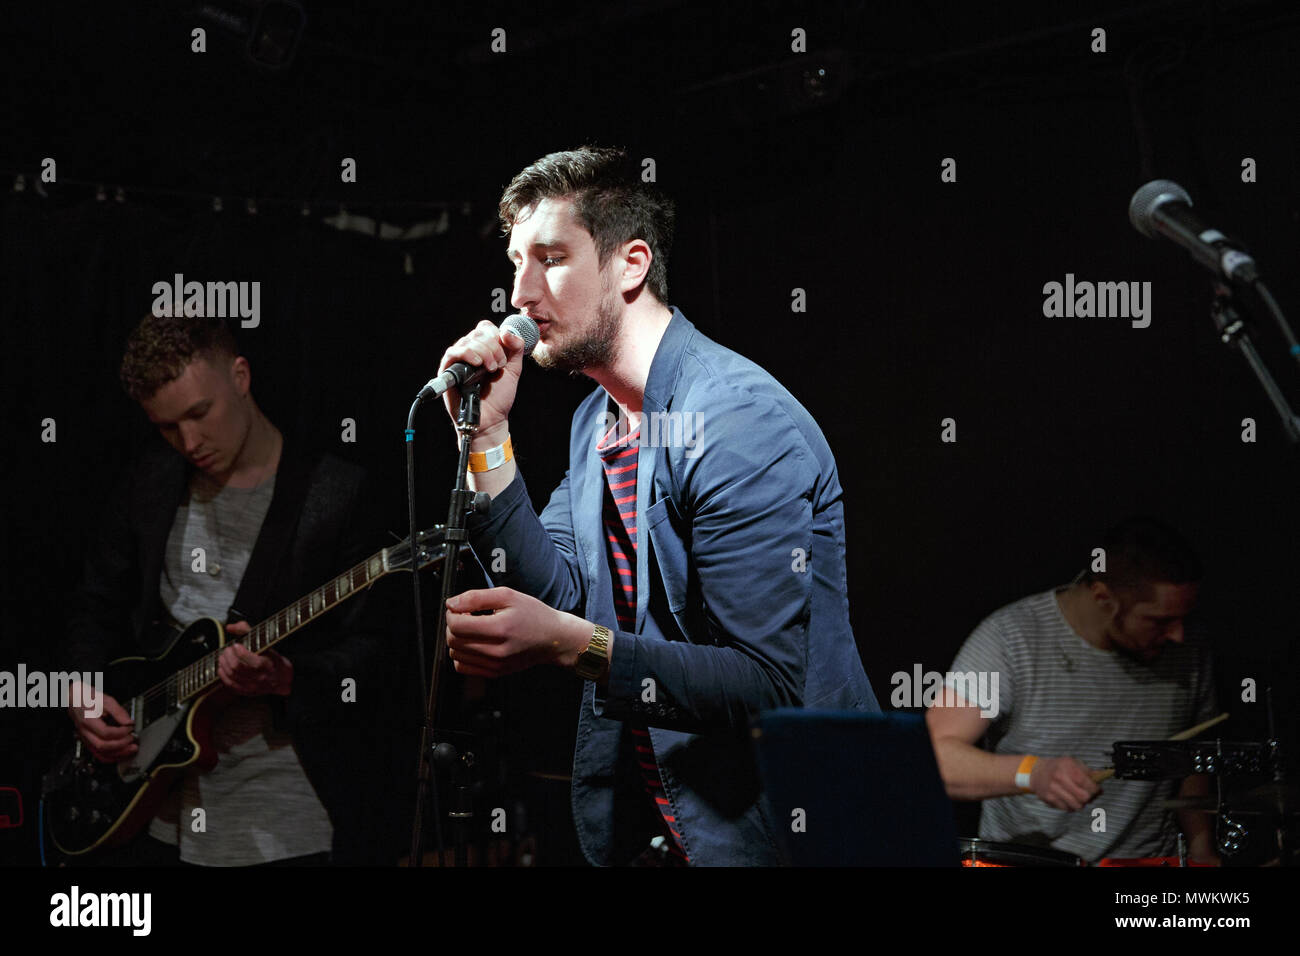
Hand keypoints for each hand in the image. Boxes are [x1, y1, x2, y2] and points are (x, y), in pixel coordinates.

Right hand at [68, 687, 136, 762]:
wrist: (76, 699)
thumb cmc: (89, 698)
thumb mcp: (105, 700)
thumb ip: (118, 711)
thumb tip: (129, 722)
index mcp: (88, 721)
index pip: (105, 733)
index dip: (121, 732)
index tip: (131, 727)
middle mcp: (85, 732)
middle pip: (102, 746)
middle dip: (121, 746)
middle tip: (133, 740)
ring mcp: (85, 738)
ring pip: (100, 753)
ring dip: (118, 754)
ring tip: (131, 750)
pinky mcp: (88, 741)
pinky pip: (98, 754)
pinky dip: (110, 757)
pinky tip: (120, 755)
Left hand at [217, 621, 292, 695]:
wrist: (282, 680)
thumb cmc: (273, 659)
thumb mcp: (266, 643)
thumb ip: (247, 631)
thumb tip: (230, 627)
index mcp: (268, 665)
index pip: (250, 661)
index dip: (240, 652)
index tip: (236, 645)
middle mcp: (260, 678)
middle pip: (237, 667)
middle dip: (228, 656)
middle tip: (228, 649)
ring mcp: (252, 686)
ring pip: (231, 675)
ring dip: (224, 663)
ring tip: (224, 656)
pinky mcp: (245, 691)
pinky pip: (229, 684)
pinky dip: (223, 674)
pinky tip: (222, 667)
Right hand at [438, 320, 528, 441]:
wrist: (491, 418)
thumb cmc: (499, 396)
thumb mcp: (514, 369)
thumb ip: (516, 348)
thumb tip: (507, 331)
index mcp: (484, 349)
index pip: (486, 328)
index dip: (498, 337)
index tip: (505, 356)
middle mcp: (470, 351)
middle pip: (479, 332)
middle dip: (493, 348)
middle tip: (498, 366)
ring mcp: (458, 360)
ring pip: (468, 340)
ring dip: (484, 352)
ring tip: (490, 369)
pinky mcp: (448, 369)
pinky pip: (453, 352)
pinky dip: (468, 354)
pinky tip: (478, 364)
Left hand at [445, 587, 595, 677]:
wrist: (554, 639)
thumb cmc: (534, 615)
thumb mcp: (508, 595)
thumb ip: (476, 597)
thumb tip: (451, 603)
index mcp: (501, 628)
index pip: (457, 625)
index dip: (452, 613)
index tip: (459, 608)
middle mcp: (497, 651)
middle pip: (453, 640)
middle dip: (453, 625)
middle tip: (466, 616)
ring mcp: (495, 665)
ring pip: (455, 654)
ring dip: (457, 640)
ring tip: (472, 629)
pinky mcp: (495, 673)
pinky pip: (462, 668)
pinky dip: (462, 655)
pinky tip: (474, 643)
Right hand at [1029, 756, 1100, 809]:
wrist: (1035, 772)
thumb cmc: (1058, 767)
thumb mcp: (1072, 762)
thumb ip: (1087, 771)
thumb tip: (1101, 778)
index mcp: (1067, 767)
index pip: (1087, 783)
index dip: (1095, 789)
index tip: (1097, 789)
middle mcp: (1059, 778)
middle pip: (1083, 797)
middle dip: (1089, 798)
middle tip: (1088, 795)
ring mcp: (1053, 789)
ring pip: (1076, 806)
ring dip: (1081, 803)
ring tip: (1079, 798)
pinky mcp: (1049, 799)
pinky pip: (1067, 809)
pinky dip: (1071, 806)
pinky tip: (1069, 800)